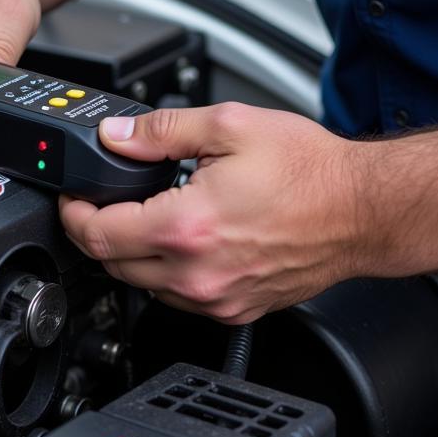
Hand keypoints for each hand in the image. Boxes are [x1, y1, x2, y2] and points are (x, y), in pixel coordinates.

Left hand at [60, 103, 361, 322]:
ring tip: (146, 219)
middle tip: (105, 204)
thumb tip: (116, 136)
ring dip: (130, 256)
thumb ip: (161, 131)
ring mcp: (215, 298)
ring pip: (141, 286)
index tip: (74, 198)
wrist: (364, 210)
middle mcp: (195, 272)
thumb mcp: (229, 127)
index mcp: (185, 227)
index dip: (73, 213)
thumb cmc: (310, 172)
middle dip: (97, 232)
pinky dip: (165, 274)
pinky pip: (176, 299)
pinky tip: (181, 244)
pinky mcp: (234, 310)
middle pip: (110, 264)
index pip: (95, 234)